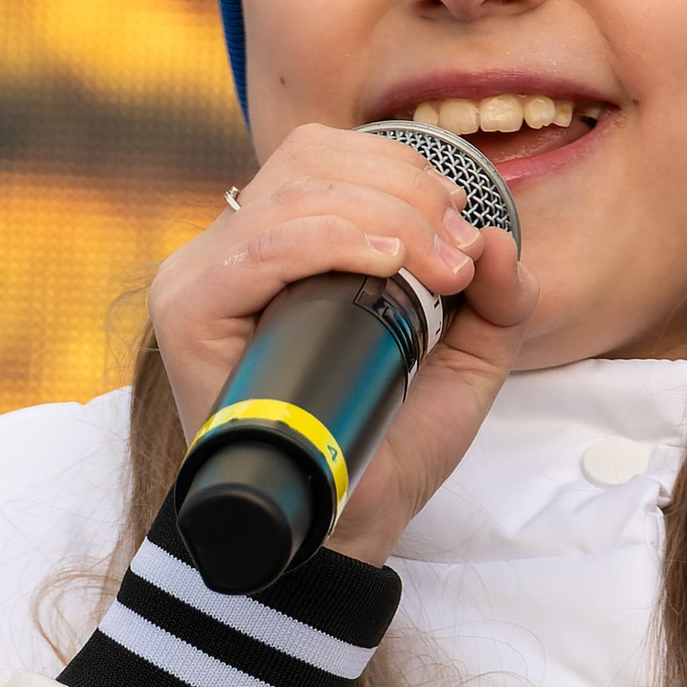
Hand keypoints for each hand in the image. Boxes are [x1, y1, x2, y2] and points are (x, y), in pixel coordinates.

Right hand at [149, 125, 538, 567]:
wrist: (340, 530)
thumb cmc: (385, 447)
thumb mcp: (464, 364)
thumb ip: (496, 301)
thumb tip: (498, 237)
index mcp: (278, 245)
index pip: (325, 157)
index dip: (400, 169)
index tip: (462, 229)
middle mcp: (232, 251)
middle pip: (311, 163)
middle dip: (403, 192)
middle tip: (459, 256)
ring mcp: (203, 278)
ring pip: (292, 196)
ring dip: (384, 216)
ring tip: (439, 269)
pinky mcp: (189, 314)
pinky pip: (257, 250)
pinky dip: (326, 242)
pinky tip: (384, 262)